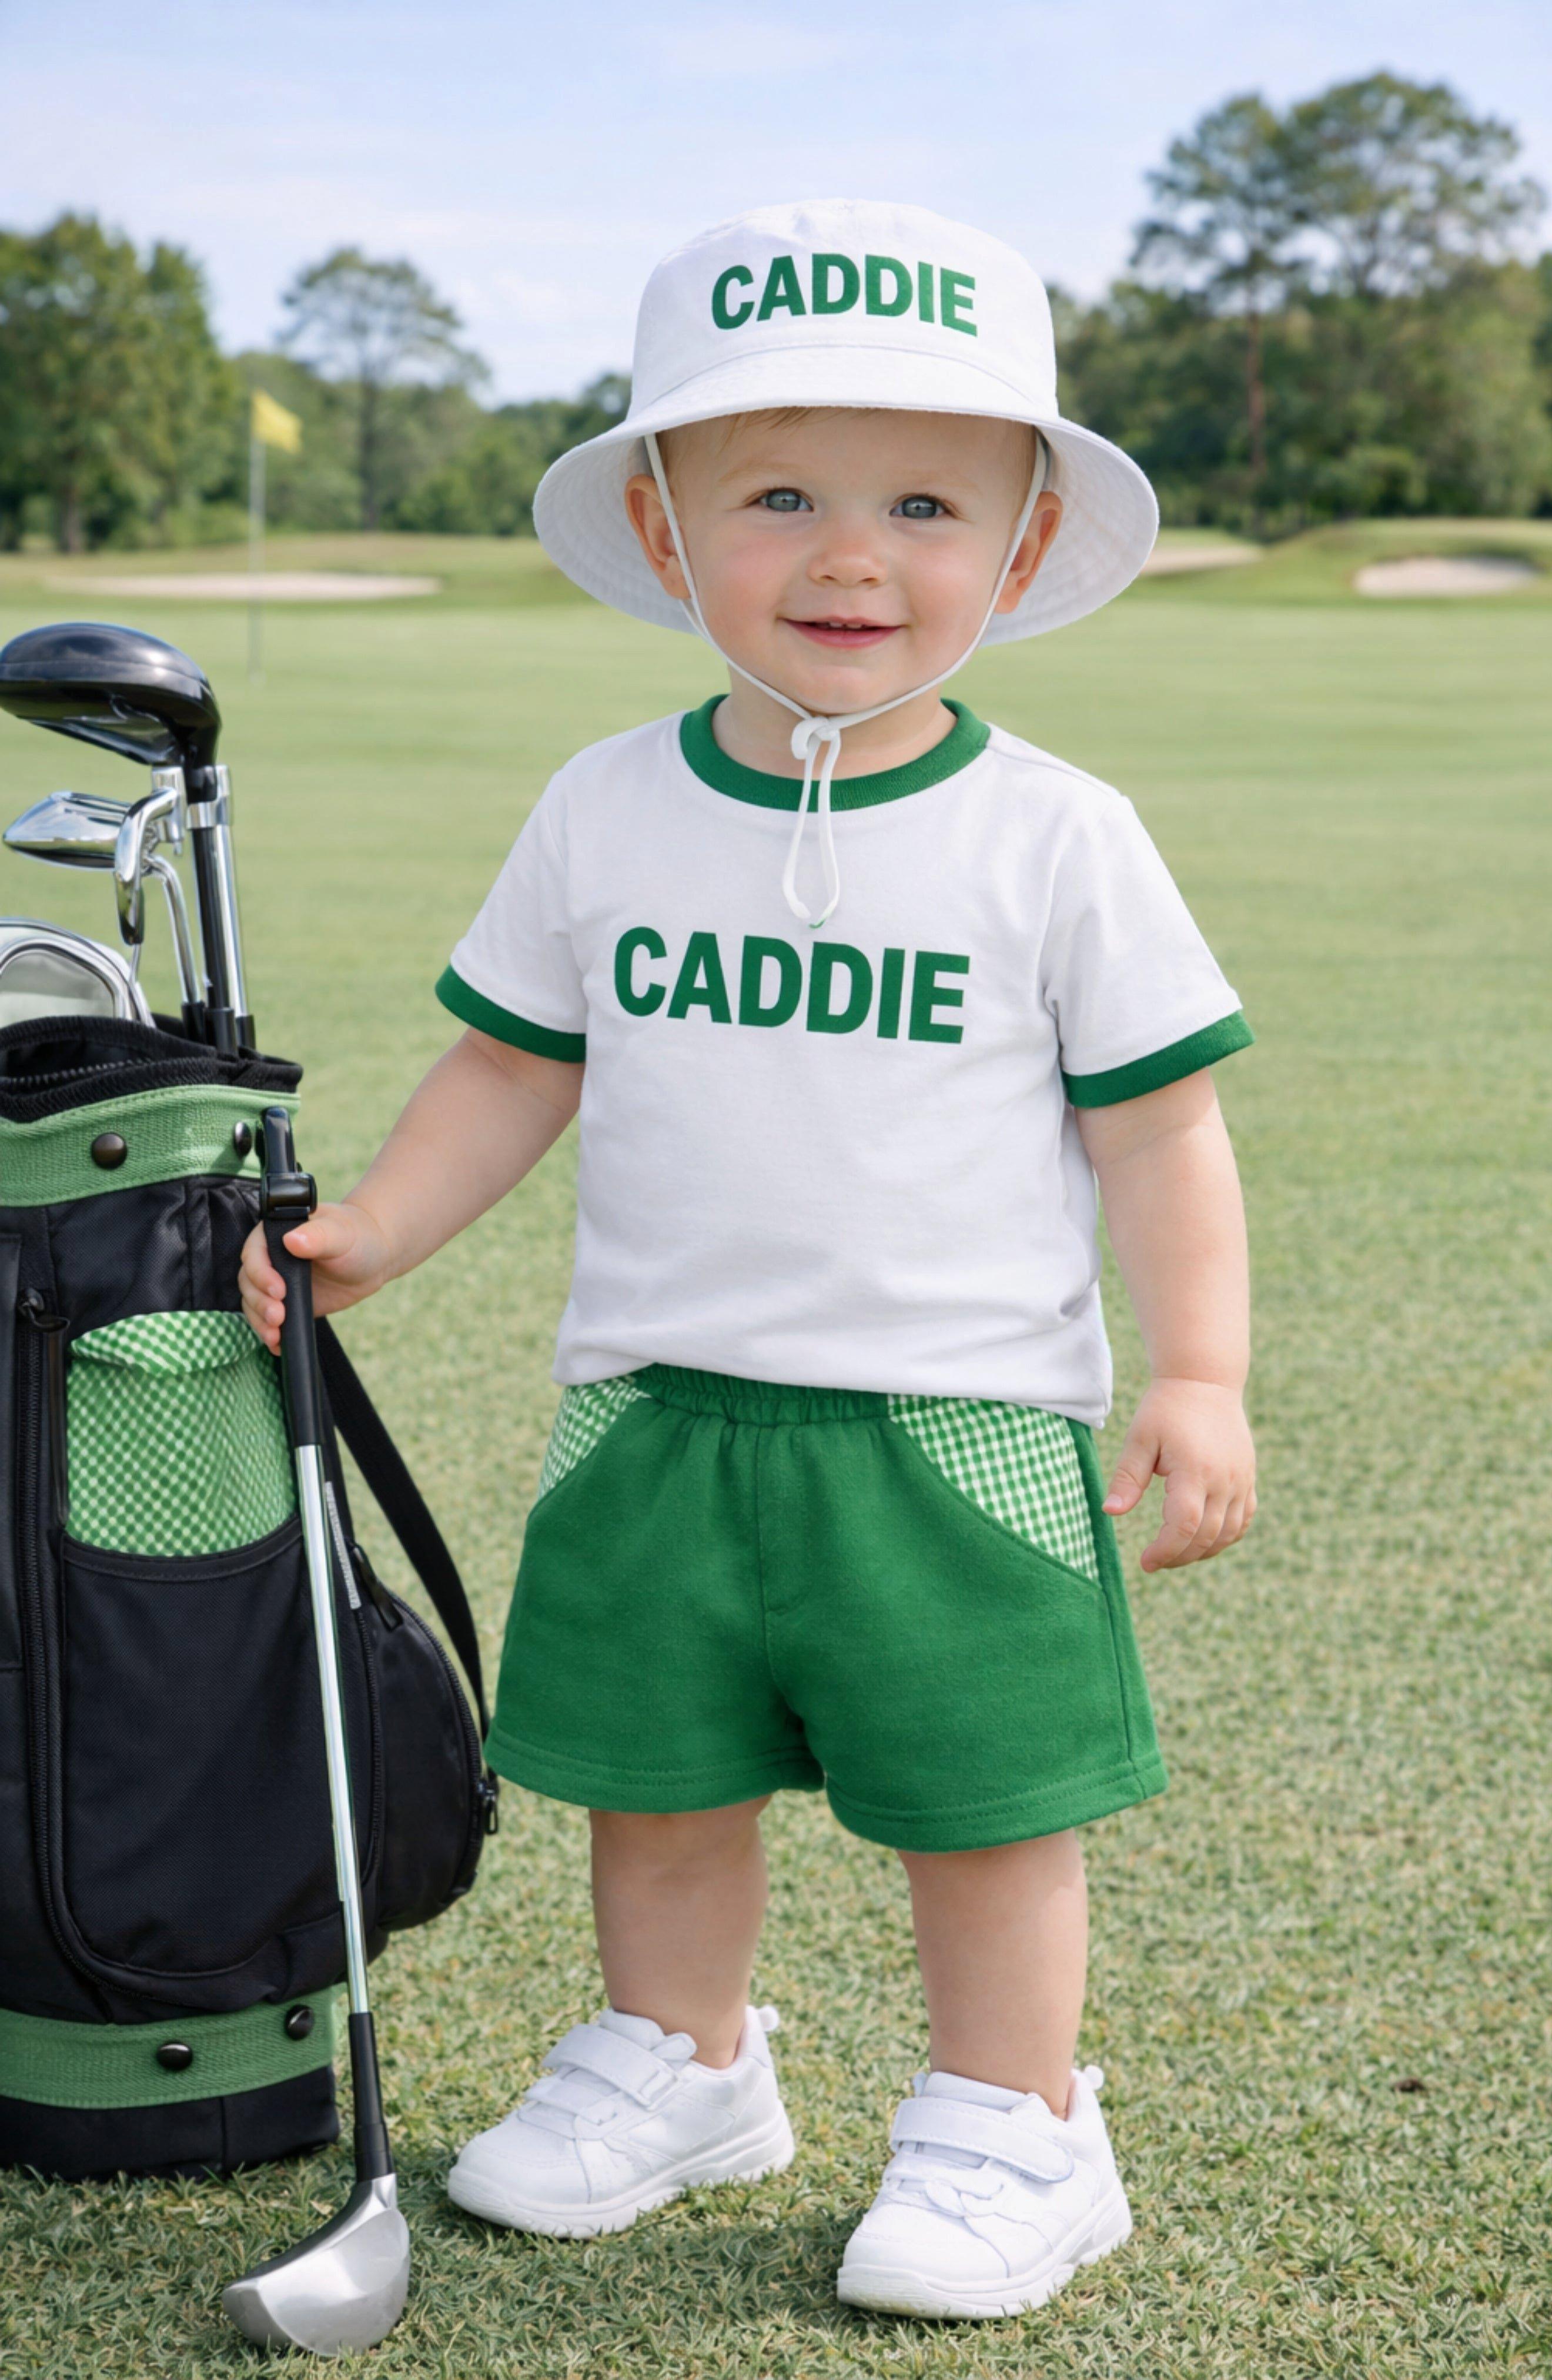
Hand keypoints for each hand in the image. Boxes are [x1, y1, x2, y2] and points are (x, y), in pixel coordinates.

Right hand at [239, 1201, 392, 1353]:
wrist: (374, 1259)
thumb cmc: (357, 1237)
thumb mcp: (341, 1234)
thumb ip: (318, 1236)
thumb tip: (292, 1240)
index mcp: (276, 1233)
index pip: (254, 1253)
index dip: (260, 1273)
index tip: (278, 1290)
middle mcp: (271, 1257)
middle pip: (249, 1281)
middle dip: (259, 1302)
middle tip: (277, 1317)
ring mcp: (277, 1282)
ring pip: (254, 1303)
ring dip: (260, 1321)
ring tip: (274, 1335)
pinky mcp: (286, 1303)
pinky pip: (269, 1319)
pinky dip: (270, 1333)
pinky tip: (277, 1345)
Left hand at [1103, 1377, 1255, 1572]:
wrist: (1205, 1381)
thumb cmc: (1166, 1408)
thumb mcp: (1139, 1439)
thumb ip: (1127, 1479)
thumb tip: (1109, 1512)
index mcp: (1194, 1470)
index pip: (1184, 1526)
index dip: (1165, 1551)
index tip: (1145, 1562)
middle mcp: (1224, 1479)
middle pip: (1206, 1536)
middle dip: (1178, 1556)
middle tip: (1153, 1561)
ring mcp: (1241, 1479)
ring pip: (1228, 1533)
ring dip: (1202, 1552)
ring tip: (1174, 1554)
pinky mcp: (1248, 1477)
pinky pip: (1243, 1519)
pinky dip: (1225, 1537)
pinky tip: (1203, 1541)